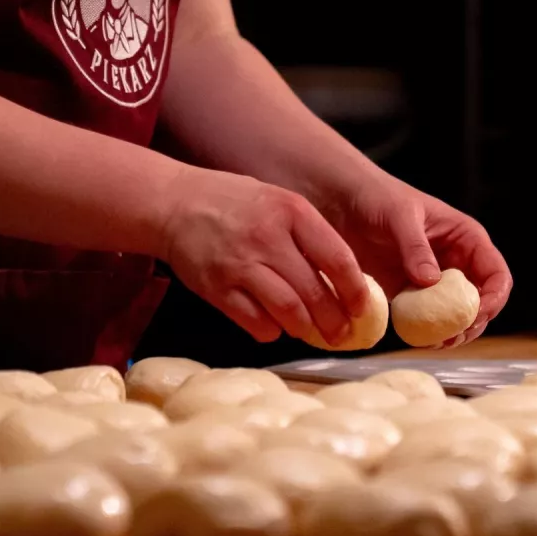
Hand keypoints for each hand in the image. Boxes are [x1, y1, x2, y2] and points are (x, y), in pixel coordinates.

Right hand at [159, 166, 368, 344]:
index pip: (337, 258)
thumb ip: (309, 234)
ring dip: (305, 329)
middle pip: (314, 291)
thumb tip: (344, 279)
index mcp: (291, 212)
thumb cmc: (235, 204)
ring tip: (312, 333)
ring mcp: (240, 265)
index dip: (354, 290)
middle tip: (342, 333)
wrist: (175, 204)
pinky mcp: (217, 288)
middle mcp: (267, 238)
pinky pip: (255, 322)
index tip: (362, 307)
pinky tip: (275, 327)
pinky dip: (271, 331)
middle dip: (334, 320)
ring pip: (287, 311)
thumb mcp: (279, 202)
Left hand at [323, 174, 512, 346]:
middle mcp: (456, 262)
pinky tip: (417, 338)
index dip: (493, 298)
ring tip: (437, 342)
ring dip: (452, 332)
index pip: (496, 274)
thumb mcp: (399, 216)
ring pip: (456, 315)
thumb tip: (430, 281)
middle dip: (473, 323)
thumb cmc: (378, 197)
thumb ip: (416, 247)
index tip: (476, 314)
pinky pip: (427, 319)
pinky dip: (427, 332)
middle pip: (480, 301)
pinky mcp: (410, 293)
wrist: (345, 203)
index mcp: (466, 239)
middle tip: (453, 337)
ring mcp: (434, 280)